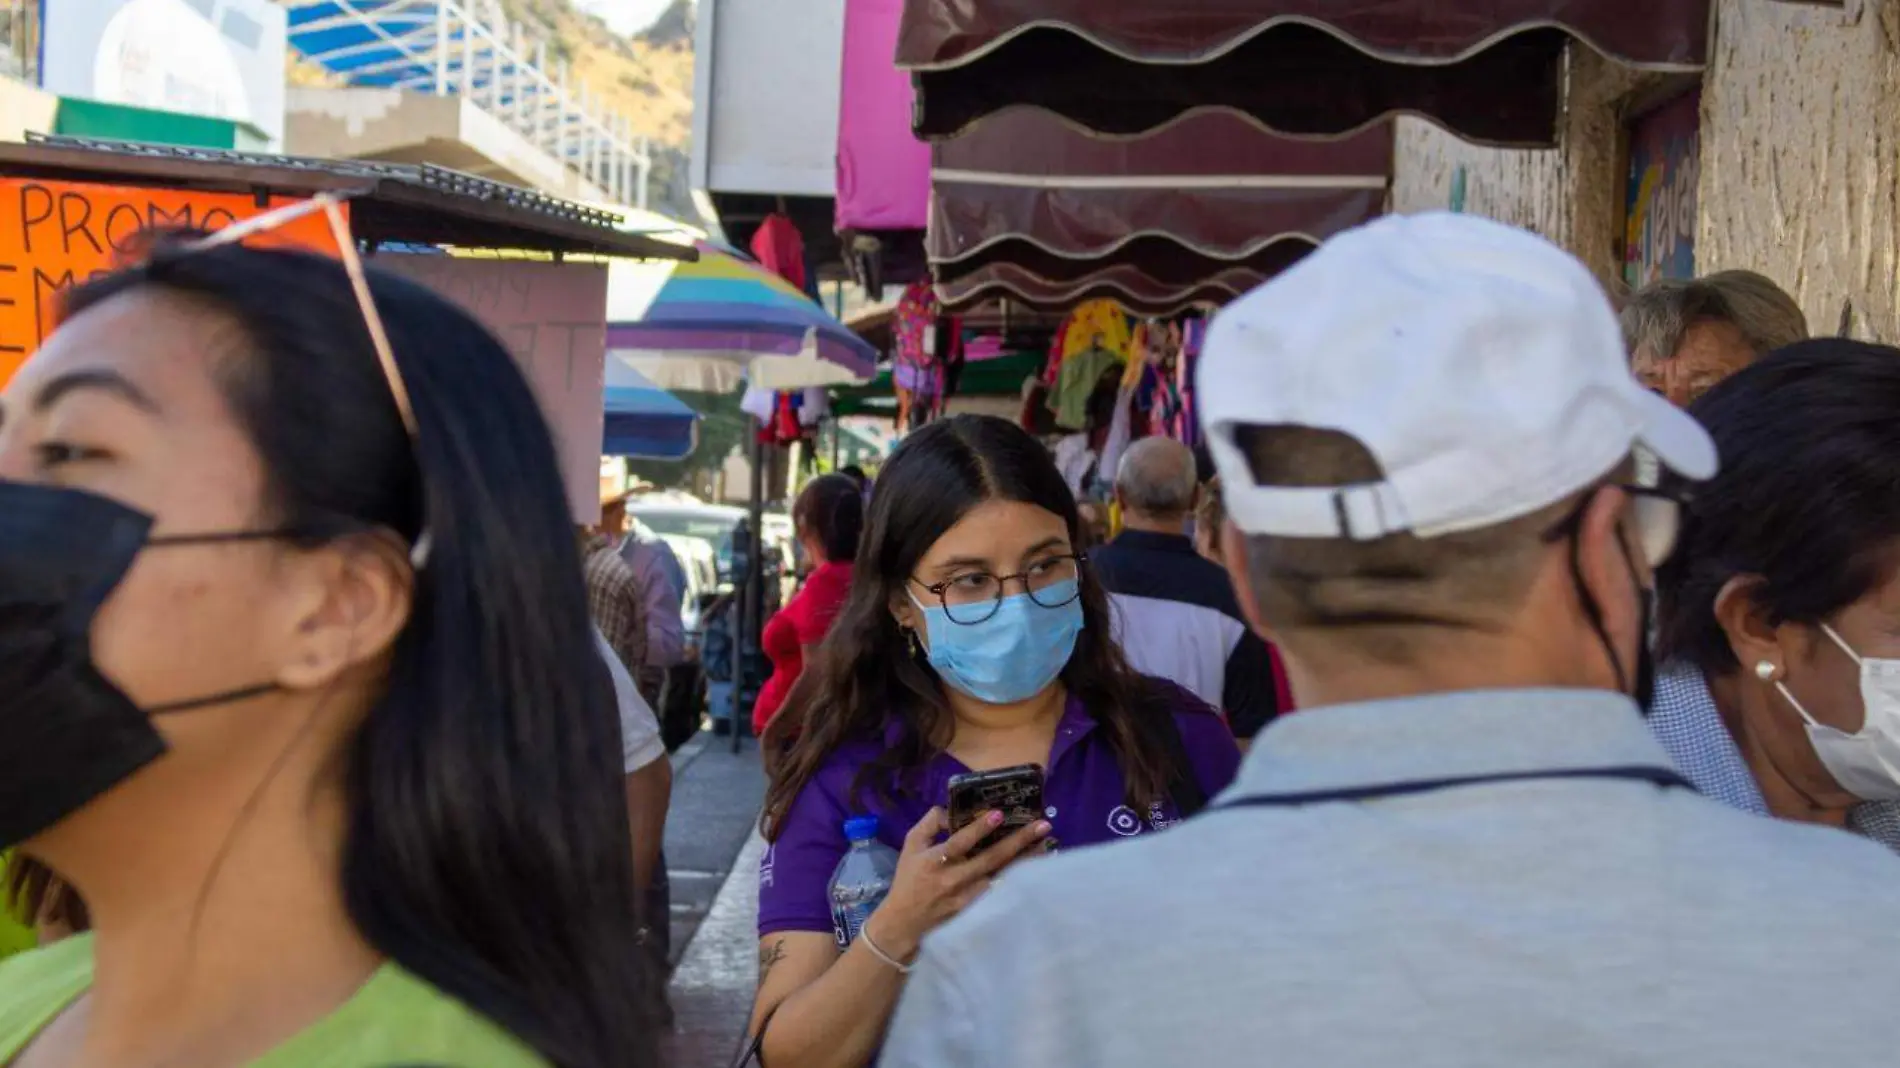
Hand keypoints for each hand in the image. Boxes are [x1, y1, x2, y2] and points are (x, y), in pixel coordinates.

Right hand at [864, 807, 1050, 961]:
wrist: (905, 924)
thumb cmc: (908, 881)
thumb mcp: (911, 846)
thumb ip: (929, 824)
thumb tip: (950, 811)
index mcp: (936, 861)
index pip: (960, 843)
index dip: (979, 829)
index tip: (999, 814)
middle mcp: (954, 879)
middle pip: (990, 859)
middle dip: (1018, 841)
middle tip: (1042, 825)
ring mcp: (968, 898)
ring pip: (1001, 878)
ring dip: (1025, 861)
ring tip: (1047, 845)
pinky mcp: (976, 912)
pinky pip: (1001, 894)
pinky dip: (1019, 882)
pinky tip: (1036, 872)